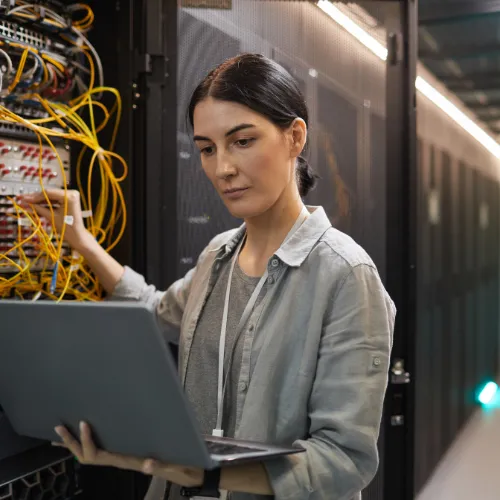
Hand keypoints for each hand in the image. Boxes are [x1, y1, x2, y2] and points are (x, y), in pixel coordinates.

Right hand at [17, 189, 90, 250]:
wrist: (77, 235)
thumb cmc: (67, 228)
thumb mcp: (51, 216)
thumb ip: (38, 208)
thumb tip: (24, 202)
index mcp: (70, 196)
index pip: (48, 193)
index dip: (34, 196)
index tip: (23, 198)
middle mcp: (71, 193)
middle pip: (49, 194)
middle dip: (35, 198)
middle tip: (22, 199)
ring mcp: (71, 195)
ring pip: (51, 196)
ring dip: (39, 200)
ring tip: (26, 202)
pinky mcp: (68, 199)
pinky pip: (55, 199)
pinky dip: (46, 202)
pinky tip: (34, 204)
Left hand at [54, 422, 203, 487]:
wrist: (189, 474)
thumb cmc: (182, 467)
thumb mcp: (175, 466)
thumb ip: (161, 466)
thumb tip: (147, 465)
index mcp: (128, 462)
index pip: (99, 455)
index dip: (88, 441)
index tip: (84, 423)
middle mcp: (121, 461)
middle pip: (88, 456)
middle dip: (72, 443)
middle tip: (59, 427)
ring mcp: (122, 459)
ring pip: (92, 455)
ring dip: (75, 444)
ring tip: (64, 430)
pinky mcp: (126, 456)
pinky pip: (102, 451)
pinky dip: (88, 443)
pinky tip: (85, 435)